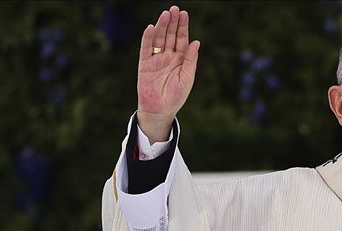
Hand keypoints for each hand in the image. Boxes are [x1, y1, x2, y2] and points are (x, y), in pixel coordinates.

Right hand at [136, 6, 199, 143]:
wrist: (160, 110)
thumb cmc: (176, 97)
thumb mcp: (187, 78)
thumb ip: (191, 60)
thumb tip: (197, 42)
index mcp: (180, 60)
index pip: (182, 39)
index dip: (183, 27)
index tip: (184, 14)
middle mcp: (168, 57)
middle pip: (170, 35)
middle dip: (172, 22)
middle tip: (174, 9)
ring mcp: (156, 59)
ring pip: (158, 39)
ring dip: (161, 26)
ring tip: (165, 14)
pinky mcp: (144, 64)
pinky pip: (146, 49)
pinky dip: (147, 38)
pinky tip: (150, 28)